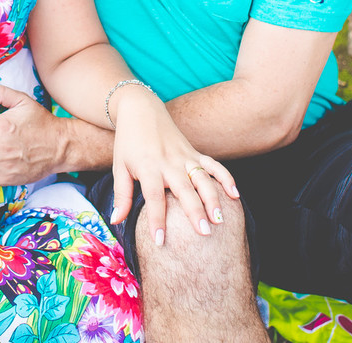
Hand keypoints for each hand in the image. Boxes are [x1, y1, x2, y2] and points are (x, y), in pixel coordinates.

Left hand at [108, 88, 237, 244]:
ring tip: (220, 220)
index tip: (160, 241)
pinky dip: (225, 178)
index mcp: (148, 167)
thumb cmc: (128, 142)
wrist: (141, 109)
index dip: (157, 220)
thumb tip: (115, 222)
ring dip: (213, 199)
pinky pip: (213, 165)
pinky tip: (235, 195)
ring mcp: (185, 157)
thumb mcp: (119, 167)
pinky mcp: (194, 152)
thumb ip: (121, 195)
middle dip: (195, 212)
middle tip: (204, 234)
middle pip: (184, 190)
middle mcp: (169, 162)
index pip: (154, 198)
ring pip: (203, 179)